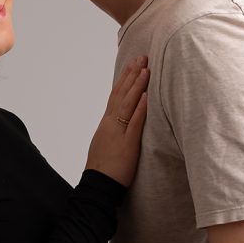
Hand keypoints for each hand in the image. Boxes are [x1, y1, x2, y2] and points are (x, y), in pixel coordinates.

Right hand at [85, 56, 148, 186]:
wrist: (97, 185)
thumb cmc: (104, 169)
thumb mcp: (108, 144)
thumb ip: (116, 131)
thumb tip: (123, 122)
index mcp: (107, 124)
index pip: (116, 95)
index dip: (125, 79)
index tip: (134, 65)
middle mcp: (110, 124)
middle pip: (121, 94)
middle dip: (132, 74)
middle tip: (142, 57)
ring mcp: (118, 133)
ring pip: (127, 104)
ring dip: (137, 85)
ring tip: (146, 69)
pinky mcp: (127, 145)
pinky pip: (133, 124)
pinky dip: (139, 109)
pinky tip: (146, 96)